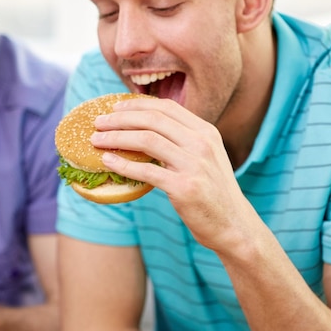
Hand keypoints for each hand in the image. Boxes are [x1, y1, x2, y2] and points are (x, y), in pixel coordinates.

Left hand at [91, 97, 255, 251]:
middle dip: (120, 118)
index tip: (114, 108)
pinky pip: (146, 171)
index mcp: (206, 132)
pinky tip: (107, 161)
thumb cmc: (212, 192)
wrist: (234, 225)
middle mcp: (201, 143)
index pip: (166, 108)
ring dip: (116, 137)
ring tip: (96, 140)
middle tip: (98, 122)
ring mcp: (194, 165)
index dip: (136, 105)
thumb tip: (144, 130)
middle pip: (153, 120)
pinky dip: (123, 164)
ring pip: (146, 140)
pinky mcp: (184, 187)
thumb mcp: (204, 158)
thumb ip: (182, 141)